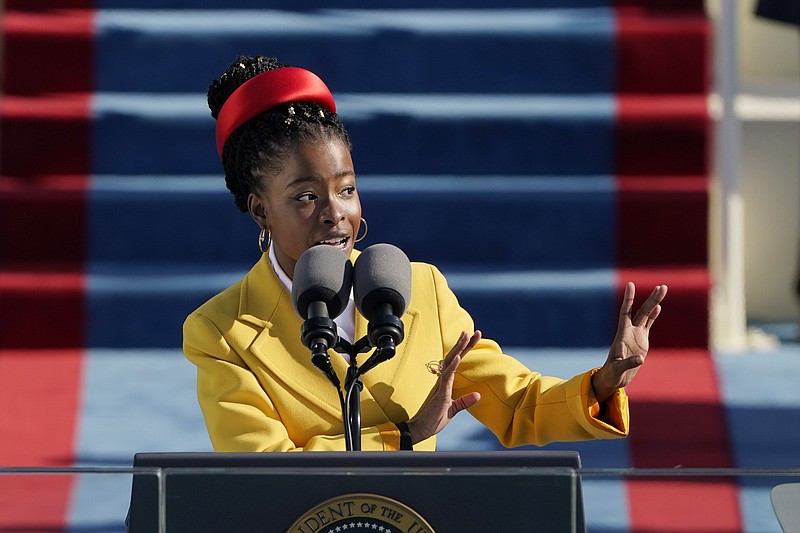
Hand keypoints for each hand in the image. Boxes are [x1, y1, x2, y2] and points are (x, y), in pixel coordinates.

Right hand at [407, 330, 481, 443]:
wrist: (419, 430)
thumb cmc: (433, 420)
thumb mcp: (452, 410)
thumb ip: (464, 402)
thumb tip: (478, 395)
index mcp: (445, 383)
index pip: (456, 362)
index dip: (465, 350)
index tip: (472, 338)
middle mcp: (442, 381)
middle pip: (454, 357)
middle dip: (464, 344)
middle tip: (474, 332)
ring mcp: (440, 386)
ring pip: (450, 362)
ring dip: (459, 349)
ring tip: (467, 336)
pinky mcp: (440, 394)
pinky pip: (446, 377)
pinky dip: (452, 366)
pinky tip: (458, 357)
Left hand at [592, 283, 667, 401]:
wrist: (614, 377)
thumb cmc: (612, 373)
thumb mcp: (618, 369)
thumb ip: (628, 363)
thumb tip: (640, 359)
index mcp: (622, 335)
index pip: (625, 312)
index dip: (628, 299)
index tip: (630, 284)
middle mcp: (630, 331)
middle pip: (642, 311)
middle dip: (652, 299)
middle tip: (662, 286)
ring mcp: (636, 335)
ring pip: (647, 315)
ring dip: (655, 303)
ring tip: (662, 289)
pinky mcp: (642, 341)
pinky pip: (648, 325)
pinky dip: (654, 316)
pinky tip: (659, 307)